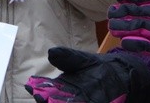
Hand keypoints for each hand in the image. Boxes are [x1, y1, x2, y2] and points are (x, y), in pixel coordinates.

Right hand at [25, 47, 149, 102]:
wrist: (118, 73)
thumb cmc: (95, 66)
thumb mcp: (80, 59)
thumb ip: (67, 57)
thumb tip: (50, 52)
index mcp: (63, 87)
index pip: (48, 89)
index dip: (39, 89)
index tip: (31, 87)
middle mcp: (70, 98)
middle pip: (56, 101)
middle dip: (47, 100)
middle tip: (39, 97)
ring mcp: (84, 102)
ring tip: (53, 102)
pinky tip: (83, 102)